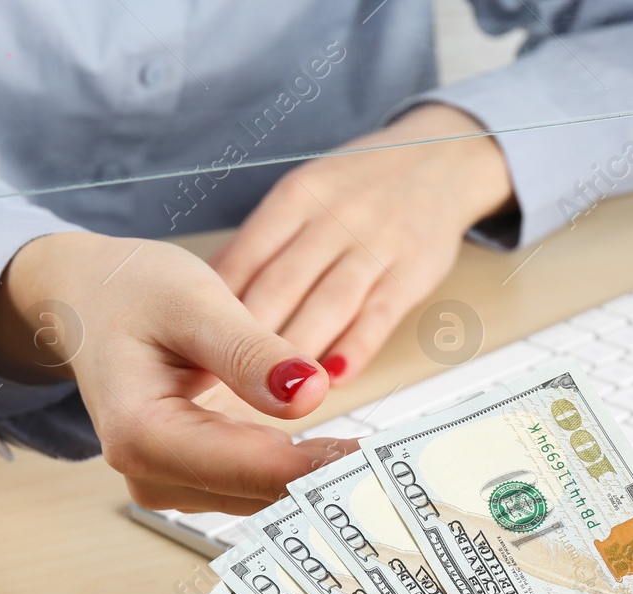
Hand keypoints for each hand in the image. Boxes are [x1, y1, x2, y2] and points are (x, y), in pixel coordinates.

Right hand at [0, 231, 356, 513]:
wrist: (87, 298)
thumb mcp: (193, 301)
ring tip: (386, 465)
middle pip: (259, 493)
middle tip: (401, 468)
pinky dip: (299, 474)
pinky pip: (254, 488)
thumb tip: (308, 392)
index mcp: (142, 433)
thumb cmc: (130, 291)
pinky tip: (345, 459)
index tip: (378, 459)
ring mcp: (167, 484)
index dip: (318, 465)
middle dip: (327, 480)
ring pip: (262, 499)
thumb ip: (249, 351)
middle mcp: (149, 475)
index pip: (249, 465)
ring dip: (319, 483)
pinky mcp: (189, 481)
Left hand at [211, 104, 513, 384]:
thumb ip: (259, 246)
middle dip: (246, 340)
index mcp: (295, 198)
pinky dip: (355, 348)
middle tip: (217, 387)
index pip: (245, 259)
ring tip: (268, 394)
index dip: (215, 310)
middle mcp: (333, 217)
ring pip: (327, 304)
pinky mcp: (413, 270)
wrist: (440, 159)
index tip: (193, 352)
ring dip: (295, 352)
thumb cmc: (356, 190)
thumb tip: (206, 296)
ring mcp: (376, 243)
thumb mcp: (301, 197)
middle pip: (280, 286)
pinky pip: (379, 315)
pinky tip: (332, 376)